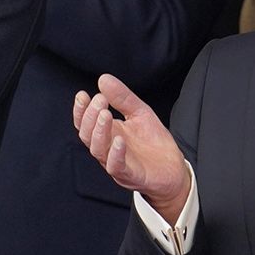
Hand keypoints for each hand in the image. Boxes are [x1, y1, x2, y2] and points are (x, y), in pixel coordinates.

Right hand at [74, 75, 192, 222]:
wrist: (173, 168)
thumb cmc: (153, 142)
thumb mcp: (140, 112)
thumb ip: (122, 98)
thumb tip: (103, 79)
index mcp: (107, 133)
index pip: (85, 123)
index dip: (81, 110)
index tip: (82, 95)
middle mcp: (107, 149)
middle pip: (87, 135)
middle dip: (90, 117)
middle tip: (100, 100)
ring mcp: (116, 163)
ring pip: (98, 150)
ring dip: (99, 132)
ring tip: (106, 114)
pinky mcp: (130, 175)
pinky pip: (116, 166)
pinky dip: (115, 154)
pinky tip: (120, 140)